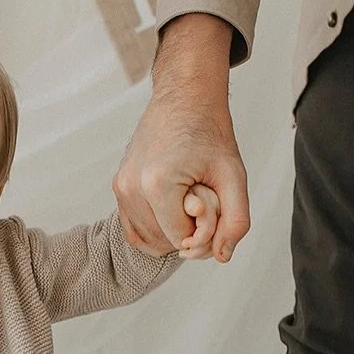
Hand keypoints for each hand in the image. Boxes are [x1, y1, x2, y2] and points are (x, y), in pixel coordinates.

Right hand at [113, 14, 249, 264]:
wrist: (184, 98)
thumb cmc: (209, 132)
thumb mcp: (234, 175)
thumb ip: (235, 220)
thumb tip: (221, 256)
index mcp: (157, 185)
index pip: (182, 240)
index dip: (204, 230)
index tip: (210, 200)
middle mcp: (131, 188)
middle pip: (165, 242)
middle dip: (188, 231)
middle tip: (200, 196)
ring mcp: (120, 188)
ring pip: (150, 240)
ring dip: (173, 229)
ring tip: (185, 196)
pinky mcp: (118, 187)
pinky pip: (134, 231)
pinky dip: (156, 229)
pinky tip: (172, 208)